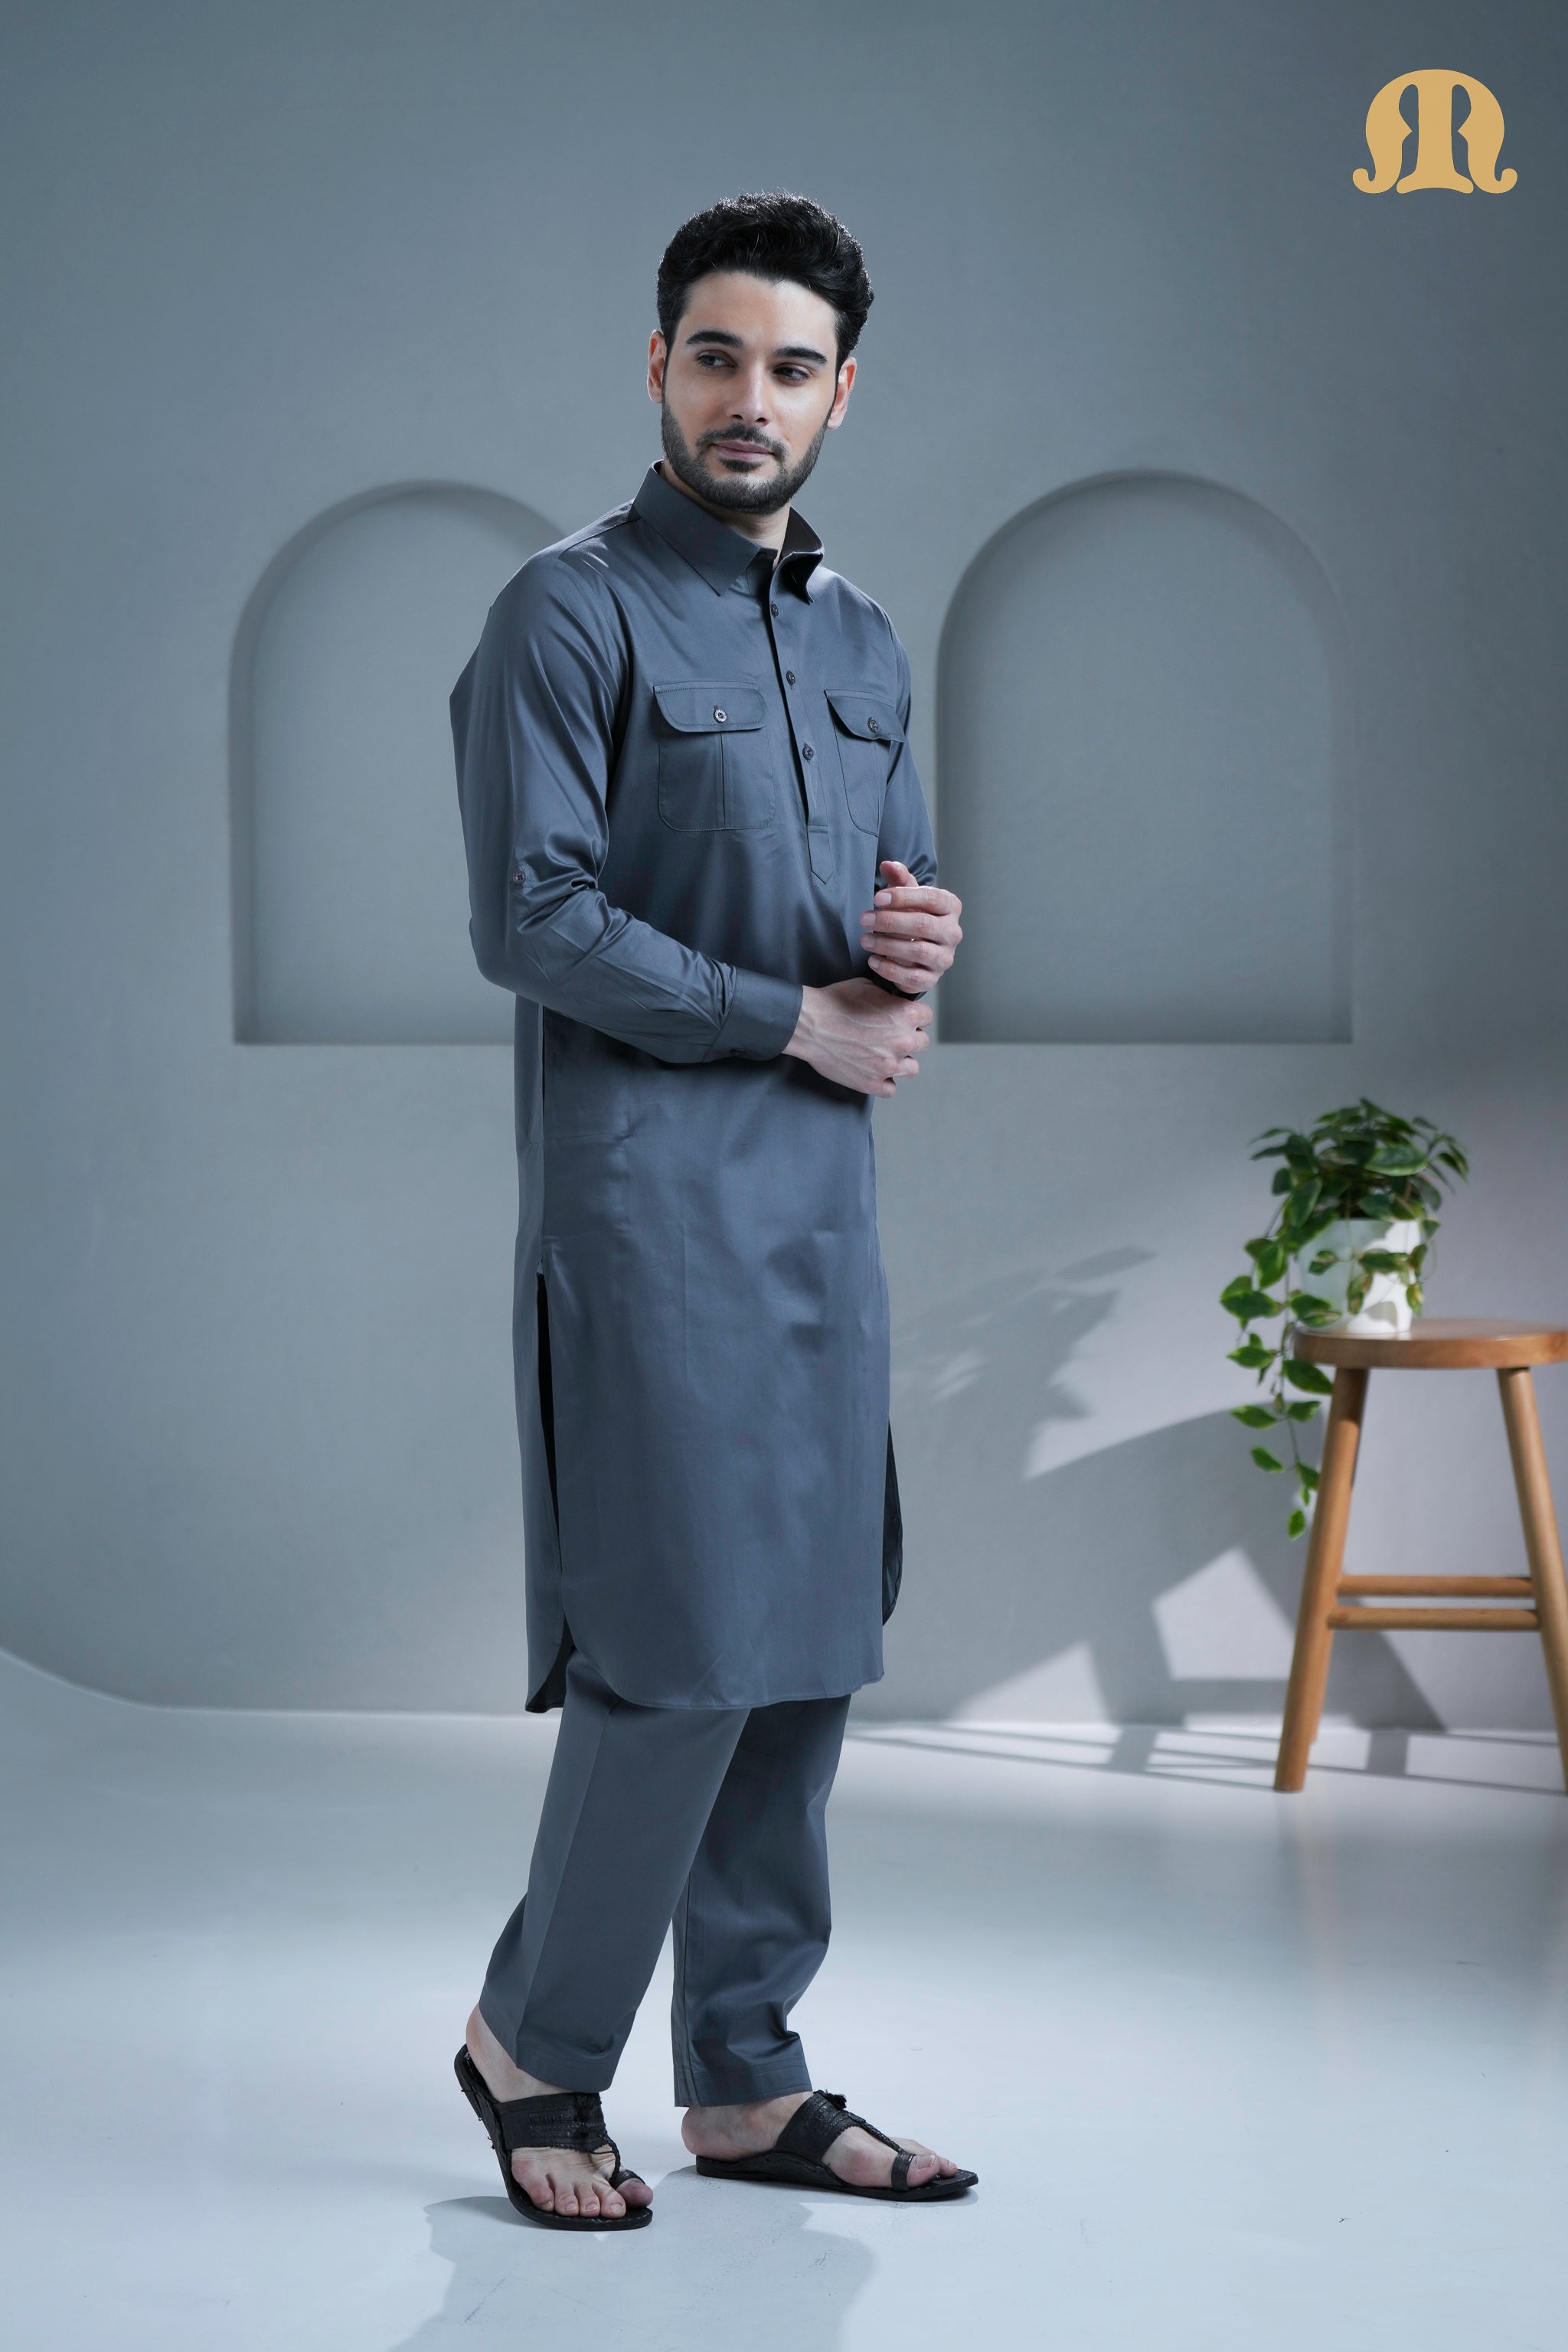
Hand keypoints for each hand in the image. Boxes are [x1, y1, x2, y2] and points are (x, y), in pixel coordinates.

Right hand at [782, 978, 932, 1097]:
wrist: (810, 1025)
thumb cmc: (834, 1003)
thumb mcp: (867, 987)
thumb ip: (889, 998)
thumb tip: (895, 1003)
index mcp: (905, 1015)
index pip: (927, 1018)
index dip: (914, 1017)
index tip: (903, 1019)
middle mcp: (903, 1041)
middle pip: (922, 1043)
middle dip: (908, 1038)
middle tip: (890, 1037)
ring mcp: (888, 1065)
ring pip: (911, 1069)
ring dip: (901, 1062)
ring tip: (885, 1056)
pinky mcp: (872, 1083)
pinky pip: (891, 1089)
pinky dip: (885, 1082)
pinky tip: (875, 1072)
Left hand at [859, 861, 962, 993]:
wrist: (918, 948)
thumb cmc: (913, 915)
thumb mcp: (906, 895)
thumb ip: (899, 878)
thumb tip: (887, 864)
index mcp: (950, 907)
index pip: (931, 898)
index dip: (903, 897)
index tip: (877, 898)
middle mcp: (952, 933)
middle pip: (923, 925)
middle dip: (890, 921)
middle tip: (865, 919)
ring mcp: (944, 958)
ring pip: (918, 951)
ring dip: (887, 945)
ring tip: (865, 939)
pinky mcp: (932, 978)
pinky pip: (912, 977)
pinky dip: (890, 969)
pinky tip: (872, 960)